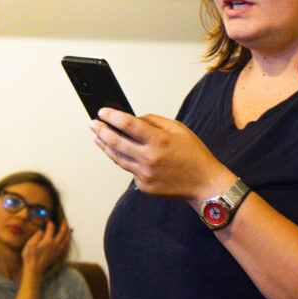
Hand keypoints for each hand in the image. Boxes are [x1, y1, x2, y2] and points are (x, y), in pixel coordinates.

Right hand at [21, 219, 71, 277]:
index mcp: (48, 241)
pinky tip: (67, 240)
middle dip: (63, 225)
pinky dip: (67, 241)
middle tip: (64, 220)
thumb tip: (42, 230)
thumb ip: (37, 235)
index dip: (50, 222)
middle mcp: (55, 244)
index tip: (48, 219)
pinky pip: (65, 246)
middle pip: (62, 232)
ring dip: (68, 233)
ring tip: (70, 228)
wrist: (34, 269)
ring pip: (66, 239)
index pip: (51, 228)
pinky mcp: (58, 254)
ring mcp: (57, 250)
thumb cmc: (30, 256)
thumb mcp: (30, 244)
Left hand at [91, 108, 230, 201]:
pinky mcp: (144, 186)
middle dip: (101, 131)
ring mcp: (145, 175)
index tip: (102, 112)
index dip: (112, 116)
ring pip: (118, 158)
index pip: (127, 124)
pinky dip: (125, 160)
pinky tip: (121, 153)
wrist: (204, 184)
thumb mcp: (179, 129)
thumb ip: (155, 122)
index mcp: (159, 141)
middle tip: (93, 124)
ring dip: (105, 146)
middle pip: (116, 142)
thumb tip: (134, 119)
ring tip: (98, 137)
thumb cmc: (194, 154)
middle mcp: (149, 158)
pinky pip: (130, 170)